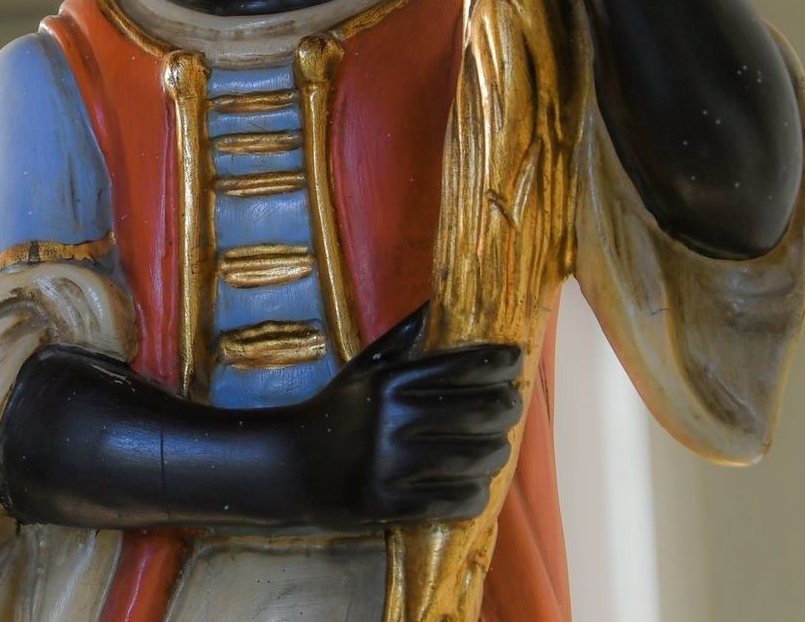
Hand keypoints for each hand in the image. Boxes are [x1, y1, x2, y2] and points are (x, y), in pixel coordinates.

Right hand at [286, 303, 523, 526]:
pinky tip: (478, 486)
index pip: (461, 367)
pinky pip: (450, 500)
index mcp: (388, 383)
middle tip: (512, 405)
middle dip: (506, 407)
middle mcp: (391, 420)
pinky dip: (473, 494)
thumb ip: (401, 338)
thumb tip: (436, 302)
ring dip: (496, 452)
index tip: (515, 359)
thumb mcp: (361, 369)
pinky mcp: (386, 502)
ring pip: (471, 457)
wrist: (288, 466)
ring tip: (499, 447)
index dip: (498, 361)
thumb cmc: (334, 411)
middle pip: (477, 411)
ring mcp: (389, 464)